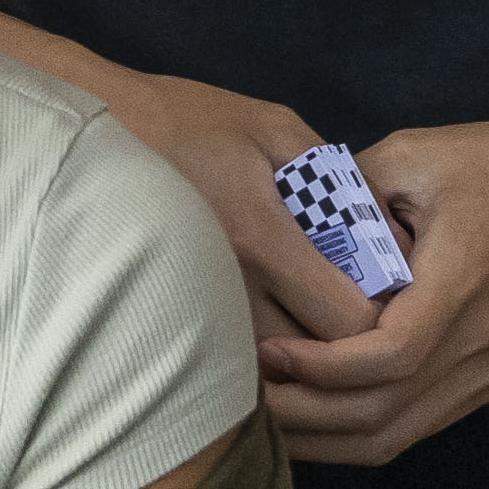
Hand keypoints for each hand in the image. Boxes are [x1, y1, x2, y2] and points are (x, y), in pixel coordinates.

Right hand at [98, 68, 375, 341]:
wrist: (98, 133)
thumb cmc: (189, 121)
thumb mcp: (276, 129)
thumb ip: (340, 183)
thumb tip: (391, 242)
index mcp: (262, 234)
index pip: (348, 318)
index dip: (379, 317)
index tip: (381, 292)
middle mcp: (230, 284)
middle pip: (315, 356)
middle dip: (343, 341)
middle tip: (348, 303)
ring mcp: (196, 307)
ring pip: (273, 366)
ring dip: (300, 348)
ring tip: (305, 308)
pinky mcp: (172, 316)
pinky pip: (232, 356)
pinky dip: (260, 347)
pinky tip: (264, 310)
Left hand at [256, 117, 488, 463]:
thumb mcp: (422, 153)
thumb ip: (353, 190)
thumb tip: (289, 223)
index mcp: (466, 281)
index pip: (388, 357)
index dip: (322, 367)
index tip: (269, 350)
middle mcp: (482, 341)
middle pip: (385, 413)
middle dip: (307, 416)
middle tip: (244, 396)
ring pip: (399, 434)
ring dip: (329, 437)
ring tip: (268, 416)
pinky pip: (420, 426)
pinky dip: (363, 432)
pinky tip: (316, 419)